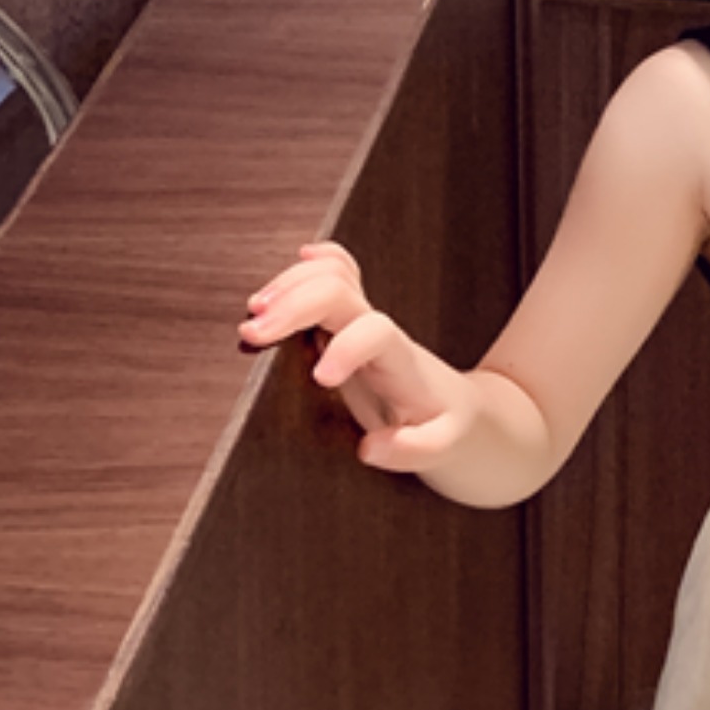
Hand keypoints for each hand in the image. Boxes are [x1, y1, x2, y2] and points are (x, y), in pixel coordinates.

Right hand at [237, 239, 475, 472]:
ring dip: (286, 286)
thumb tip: (369, 449)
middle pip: (337, 291)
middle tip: (252, 334)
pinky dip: (312, 263)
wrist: (458, 407)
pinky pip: (337, 273)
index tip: (320, 379)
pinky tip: (297, 260)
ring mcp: (362, 320)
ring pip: (329, 274)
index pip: (375, 332)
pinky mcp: (350, 318)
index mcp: (400, 361)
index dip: (346, 346)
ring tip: (254, 315)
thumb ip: (413, 450)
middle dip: (291, 305)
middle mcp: (378, 331)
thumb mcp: (443, 446)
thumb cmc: (445, 425)